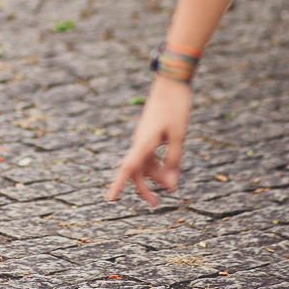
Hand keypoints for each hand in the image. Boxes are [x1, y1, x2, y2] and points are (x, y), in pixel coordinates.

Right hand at [106, 75, 192, 205]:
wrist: (170, 85)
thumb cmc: (175, 109)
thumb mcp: (178, 137)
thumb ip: (174, 161)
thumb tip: (171, 185)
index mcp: (144, 143)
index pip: (128, 168)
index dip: (118, 184)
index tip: (110, 199)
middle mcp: (139, 142)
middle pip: (136, 171)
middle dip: (144, 189)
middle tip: (156, 204)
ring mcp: (143, 138)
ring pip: (145, 164)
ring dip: (156, 177)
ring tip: (173, 187)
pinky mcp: (149, 135)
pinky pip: (149, 156)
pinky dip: (158, 166)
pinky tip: (170, 170)